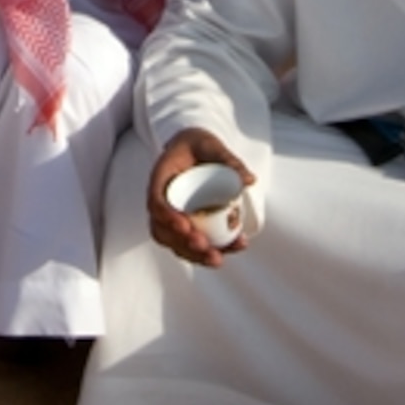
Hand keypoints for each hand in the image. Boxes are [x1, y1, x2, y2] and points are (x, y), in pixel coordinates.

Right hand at [144, 127, 255, 267]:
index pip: (156, 202)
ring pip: (175, 242)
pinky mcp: (185, 224)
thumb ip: (228, 159)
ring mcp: (171, 215)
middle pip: (162, 230)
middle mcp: (162, 200)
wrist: (193, 149)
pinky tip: (230, 250)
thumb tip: (248, 179)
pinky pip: (189, 243)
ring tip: (217, 259)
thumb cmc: (198, 145)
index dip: (167, 217)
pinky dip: (207, 252)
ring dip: (194, 255)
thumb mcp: (210, 145)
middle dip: (183, 243)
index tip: (185, 226)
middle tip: (204, 247)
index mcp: (161, 178)